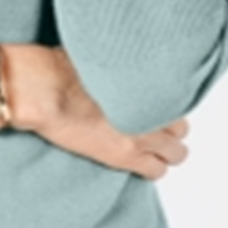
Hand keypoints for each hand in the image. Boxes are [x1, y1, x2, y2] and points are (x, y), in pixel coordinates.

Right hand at [2, 44, 189, 180]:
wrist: (46, 90)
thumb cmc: (62, 68)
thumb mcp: (101, 55)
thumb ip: (122, 65)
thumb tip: (121, 60)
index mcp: (150, 82)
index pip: (177, 100)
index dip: (163, 107)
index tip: (152, 109)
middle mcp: (154, 108)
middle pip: (182, 127)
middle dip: (168, 130)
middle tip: (150, 130)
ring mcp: (143, 134)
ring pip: (176, 153)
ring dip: (163, 150)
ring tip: (143, 148)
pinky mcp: (126, 156)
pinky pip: (156, 171)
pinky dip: (151, 168)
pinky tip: (137, 162)